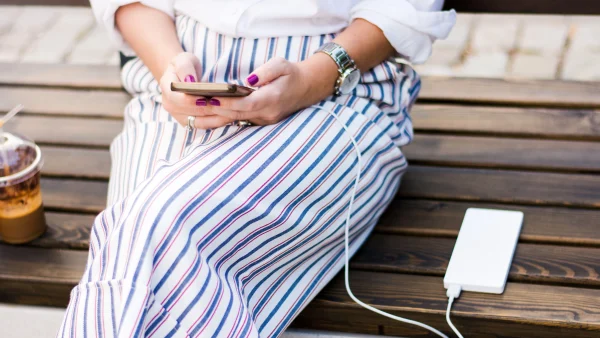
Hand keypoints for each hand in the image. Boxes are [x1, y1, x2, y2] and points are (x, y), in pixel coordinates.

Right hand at [159, 52, 235, 128]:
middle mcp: (171, 107)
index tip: (206, 98)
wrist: (183, 77)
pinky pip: (206, 125)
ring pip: (200, 122)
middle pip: (191, 113)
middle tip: (226, 106)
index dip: (192, 101)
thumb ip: (185, 68)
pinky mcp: (191, 122)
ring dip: (216, 118)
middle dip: (209, 110)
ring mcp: (181, 117)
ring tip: (232, 112)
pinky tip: (231, 116)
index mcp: (167, 91)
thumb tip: (190, 81)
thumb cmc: (184, 67)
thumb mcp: (183, 60)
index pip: (178, 99)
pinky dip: (218, 122)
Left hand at [204, 55, 337, 125]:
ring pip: (235, 120)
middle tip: (193, 103)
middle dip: (214, 109)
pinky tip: (204, 113)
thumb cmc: (291, 74)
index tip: (210, 98)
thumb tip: (249, 81)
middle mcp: (267, 114)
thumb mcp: (282, 65)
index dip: (227, 102)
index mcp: (273, 99)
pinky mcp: (259, 122)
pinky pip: (238, 120)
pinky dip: (221, 116)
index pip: (246, 104)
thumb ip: (266, 71)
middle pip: (236, 114)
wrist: (305, 89)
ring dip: (215, 116)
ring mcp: (263, 120)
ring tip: (193, 109)